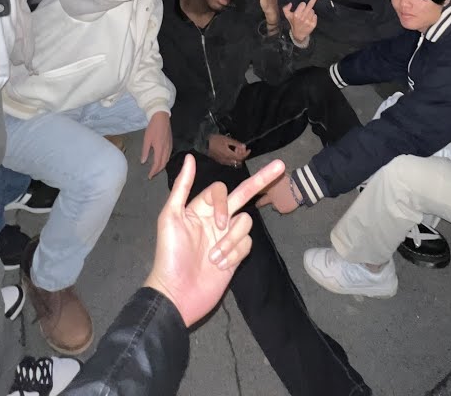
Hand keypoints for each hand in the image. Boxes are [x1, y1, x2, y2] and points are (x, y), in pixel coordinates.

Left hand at [141, 111, 173, 178]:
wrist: (162, 117)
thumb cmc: (153, 127)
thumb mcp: (146, 139)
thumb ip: (145, 151)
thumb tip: (143, 162)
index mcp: (159, 149)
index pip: (157, 164)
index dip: (153, 171)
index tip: (149, 176)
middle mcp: (166, 149)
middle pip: (163, 164)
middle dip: (157, 171)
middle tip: (152, 175)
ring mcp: (170, 147)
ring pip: (167, 161)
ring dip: (161, 167)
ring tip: (155, 170)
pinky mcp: (171, 144)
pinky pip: (168, 156)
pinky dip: (165, 161)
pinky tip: (161, 161)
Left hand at [145, 154, 286, 326]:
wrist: (178, 293)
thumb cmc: (169, 255)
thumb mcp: (169, 218)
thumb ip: (182, 187)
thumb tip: (190, 158)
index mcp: (199, 208)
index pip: (221, 191)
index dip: (222, 203)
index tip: (217, 222)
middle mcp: (216, 219)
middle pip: (244, 194)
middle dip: (262, 180)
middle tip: (281, 165)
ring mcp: (227, 237)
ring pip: (245, 224)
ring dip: (231, 242)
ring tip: (214, 258)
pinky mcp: (235, 255)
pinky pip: (247, 244)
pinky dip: (235, 255)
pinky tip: (220, 266)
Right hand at [206, 134, 249, 166]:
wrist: (203, 143)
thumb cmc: (215, 140)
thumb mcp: (227, 139)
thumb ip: (236, 144)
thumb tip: (244, 146)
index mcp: (229, 155)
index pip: (241, 157)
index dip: (246, 154)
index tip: (249, 149)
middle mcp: (227, 160)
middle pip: (238, 161)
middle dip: (241, 155)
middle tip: (241, 147)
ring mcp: (223, 161)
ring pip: (234, 162)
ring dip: (237, 157)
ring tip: (236, 149)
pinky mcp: (219, 161)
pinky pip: (229, 161)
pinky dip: (233, 158)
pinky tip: (231, 152)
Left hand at [255, 173, 301, 213]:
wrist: (299, 188)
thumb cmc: (290, 178)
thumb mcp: (279, 173)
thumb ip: (271, 175)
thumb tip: (261, 169)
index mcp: (268, 187)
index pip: (259, 190)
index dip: (257, 191)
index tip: (255, 192)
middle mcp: (270, 196)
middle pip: (261, 202)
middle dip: (258, 204)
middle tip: (257, 205)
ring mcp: (275, 204)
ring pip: (273, 206)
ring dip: (275, 204)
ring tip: (280, 202)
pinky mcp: (282, 209)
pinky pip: (282, 209)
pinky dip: (284, 207)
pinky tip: (289, 203)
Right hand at [282, 0, 319, 44]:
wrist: (298, 34)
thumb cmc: (293, 23)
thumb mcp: (287, 16)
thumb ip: (285, 9)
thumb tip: (290, 3)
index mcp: (296, 15)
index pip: (303, 4)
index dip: (302, 5)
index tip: (301, 6)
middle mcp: (303, 18)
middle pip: (310, 6)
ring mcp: (308, 21)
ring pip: (313, 11)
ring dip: (310, 11)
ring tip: (306, 15)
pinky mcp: (313, 24)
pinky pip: (315, 16)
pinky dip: (313, 16)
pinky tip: (310, 19)